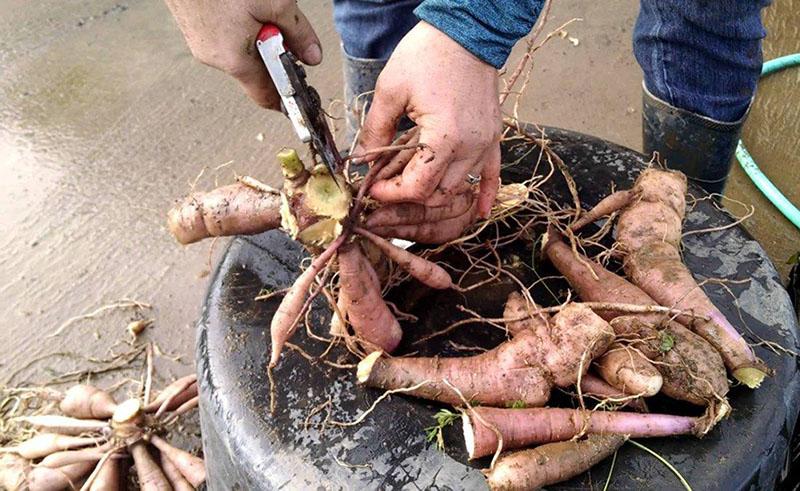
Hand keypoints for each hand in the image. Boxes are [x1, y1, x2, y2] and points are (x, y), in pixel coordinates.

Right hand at [164, 0, 321, 108]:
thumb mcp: (275, 3)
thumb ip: (298, 33)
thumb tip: (313, 57)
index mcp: (235, 60)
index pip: (266, 97)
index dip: (287, 96)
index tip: (303, 92)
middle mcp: (214, 58)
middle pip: (256, 71)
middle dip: (274, 53)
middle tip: (282, 26)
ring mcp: (201, 43)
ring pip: (240, 51)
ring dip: (257, 36)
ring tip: (258, 7)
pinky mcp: (194, 27)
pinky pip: (225, 37)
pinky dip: (240, 26)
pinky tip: (241, 4)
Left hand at [358, 21, 501, 217]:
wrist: (465, 32)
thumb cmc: (428, 54)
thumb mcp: (390, 90)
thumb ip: (375, 131)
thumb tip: (362, 160)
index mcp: (445, 137)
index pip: (417, 188)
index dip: (391, 193)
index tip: (374, 187)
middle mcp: (470, 146)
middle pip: (437, 193)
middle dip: (408, 194)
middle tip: (387, 182)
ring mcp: (485, 143)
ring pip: (459, 188)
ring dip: (434, 191)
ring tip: (412, 180)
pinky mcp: (493, 137)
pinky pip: (494, 174)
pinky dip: (487, 193)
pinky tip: (482, 211)